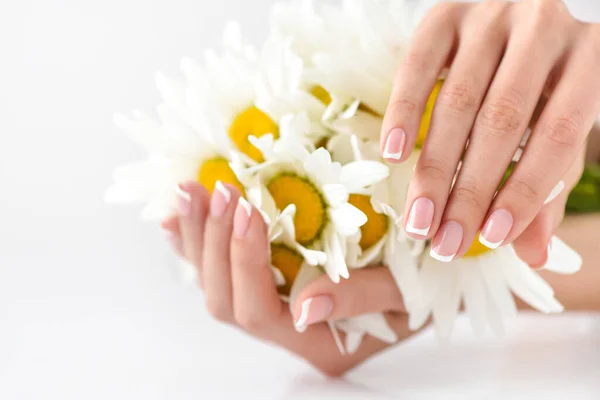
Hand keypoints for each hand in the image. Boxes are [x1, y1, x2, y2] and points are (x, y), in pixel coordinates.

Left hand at [162, 181, 418, 376]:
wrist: (434, 277)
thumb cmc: (429, 285)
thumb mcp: (408, 292)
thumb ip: (360, 298)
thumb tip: (303, 307)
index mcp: (319, 343)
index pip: (260, 311)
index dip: (247, 259)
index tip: (250, 206)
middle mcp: (288, 333)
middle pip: (226, 300)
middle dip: (215, 243)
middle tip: (220, 189)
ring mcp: (274, 311)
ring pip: (216, 286)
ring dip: (198, 238)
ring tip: (190, 190)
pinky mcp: (270, 285)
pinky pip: (220, 270)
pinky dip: (195, 243)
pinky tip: (178, 218)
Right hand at [380, 0, 598, 265]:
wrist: (534, 0)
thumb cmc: (554, 72)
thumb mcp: (566, 117)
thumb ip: (550, 180)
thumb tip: (532, 253)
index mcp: (592, 54)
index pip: (559, 133)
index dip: (525, 191)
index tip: (492, 238)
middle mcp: (544, 25)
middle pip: (501, 121)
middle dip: (469, 191)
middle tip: (444, 242)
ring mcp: (492, 13)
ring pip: (458, 101)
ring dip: (433, 168)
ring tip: (419, 220)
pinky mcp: (446, 9)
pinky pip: (418, 63)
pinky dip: (403, 112)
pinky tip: (393, 156)